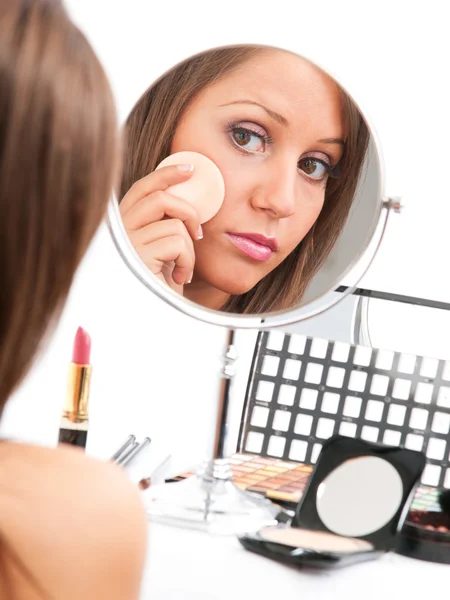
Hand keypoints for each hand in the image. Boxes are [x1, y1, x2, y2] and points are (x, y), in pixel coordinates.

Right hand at [119, 164, 201, 292]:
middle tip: (199, 234)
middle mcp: (120, 231)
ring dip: (189, 248)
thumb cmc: (160, 286)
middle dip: (188, 211)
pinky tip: (181, 277)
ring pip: (174, 223)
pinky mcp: (138, 256)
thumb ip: (165, 224)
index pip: (142, 188)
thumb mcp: (163, 249)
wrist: (153, 317)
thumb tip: (186, 196)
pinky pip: (178, 242)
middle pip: (159, 197)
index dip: (166, 174)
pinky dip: (188, 261)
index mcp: (123, 225)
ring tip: (184, 267)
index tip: (189, 169)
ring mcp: (127, 243)